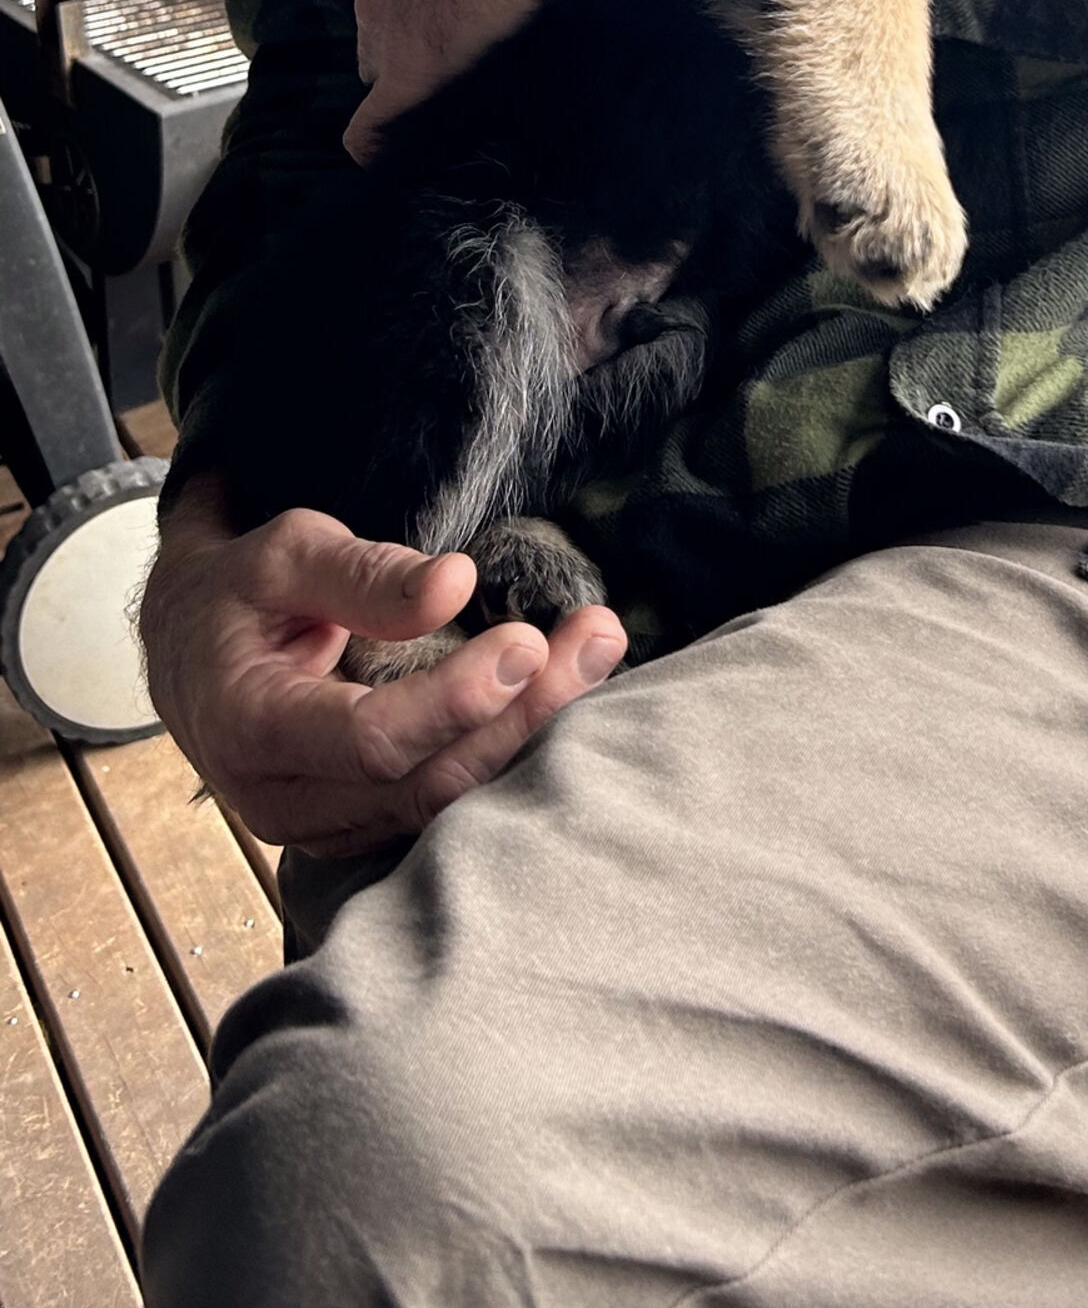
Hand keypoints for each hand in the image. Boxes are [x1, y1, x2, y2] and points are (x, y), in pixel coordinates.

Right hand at [140, 478, 626, 858]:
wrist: (194, 649)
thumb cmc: (240, 592)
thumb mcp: (283, 554)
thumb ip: (362, 573)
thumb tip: (456, 584)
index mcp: (250, 728)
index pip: (368, 740)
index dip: (454, 699)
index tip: (525, 641)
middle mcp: (283, 800)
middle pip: (425, 781)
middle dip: (521, 713)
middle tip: (595, 637)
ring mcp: (324, 826)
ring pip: (447, 804)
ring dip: (533, 732)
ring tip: (599, 651)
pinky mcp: (363, 827)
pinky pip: (447, 805)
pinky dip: (510, 750)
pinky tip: (566, 693)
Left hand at [335, 0, 683, 162]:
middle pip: (376, 3)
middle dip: (409, 14)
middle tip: (466, 24)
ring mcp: (379, 13)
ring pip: (380, 53)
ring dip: (410, 66)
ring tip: (454, 86)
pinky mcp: (409, 66)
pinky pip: (375, 120)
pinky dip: (380, 140)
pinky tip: (384, 160)